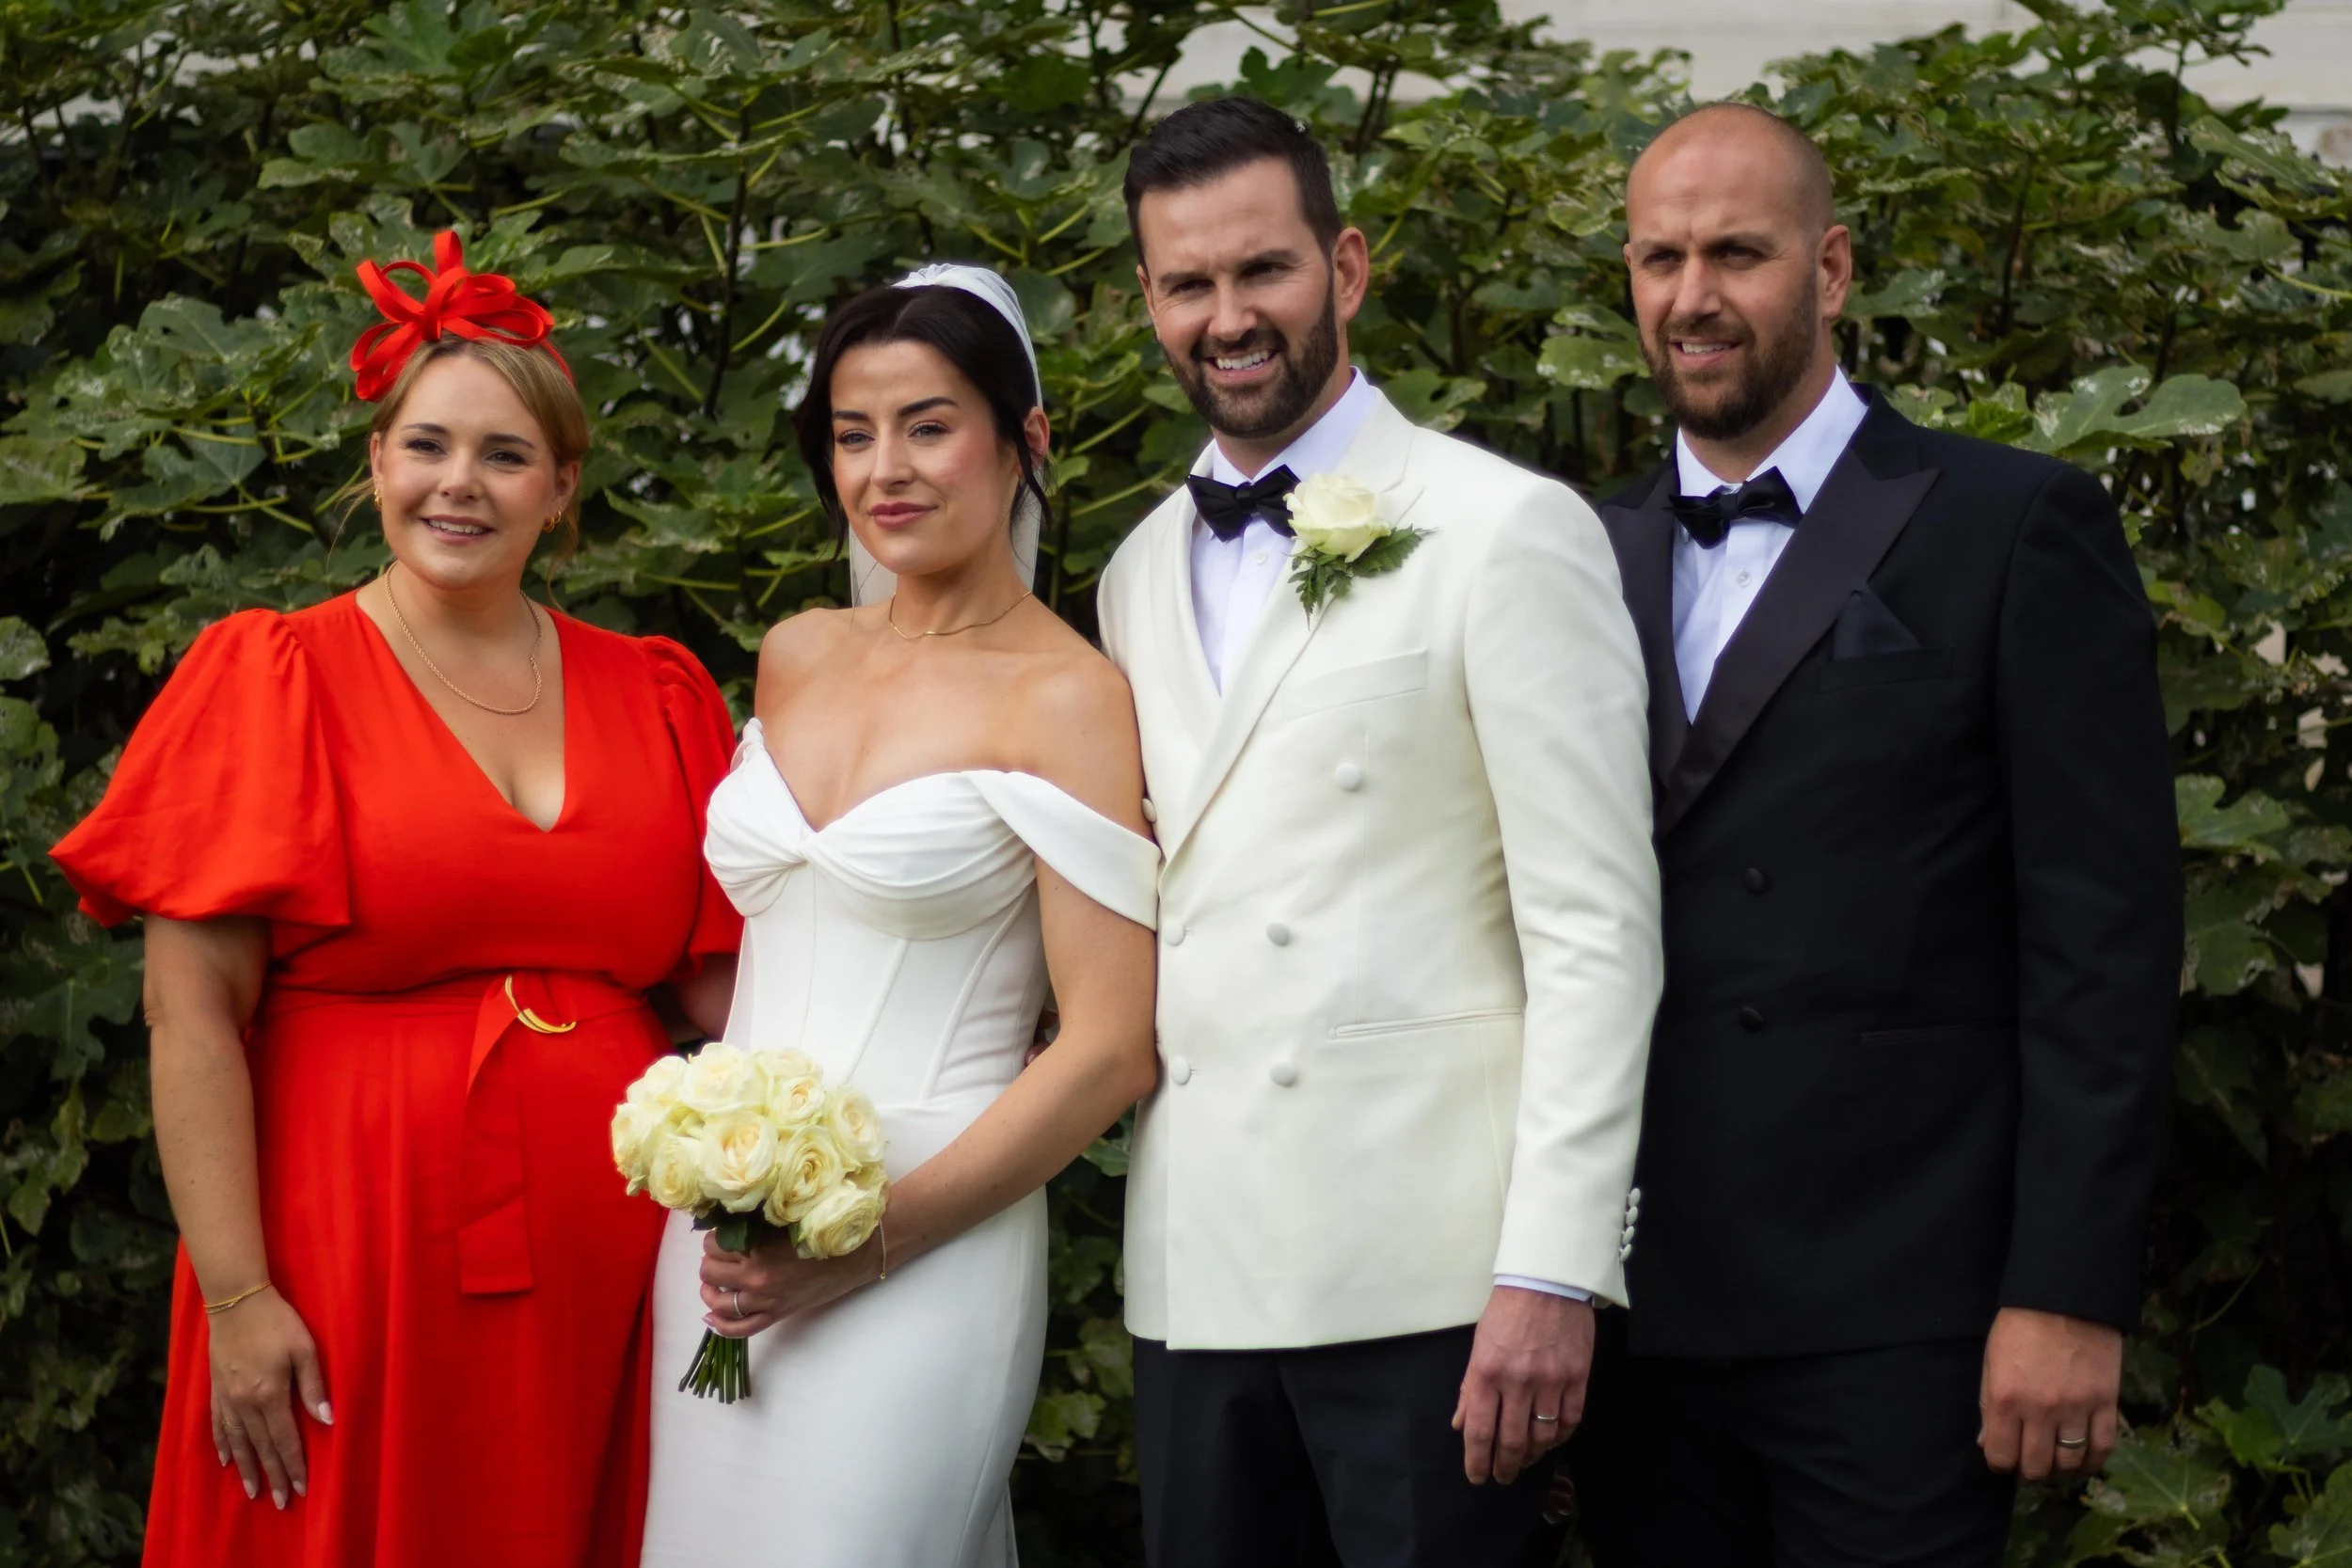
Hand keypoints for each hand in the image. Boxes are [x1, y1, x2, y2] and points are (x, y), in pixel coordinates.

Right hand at [206, 1286, 331, 1508]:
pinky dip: (223, 1445)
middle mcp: (245, 1403)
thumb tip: (327, 1421)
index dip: (293, 1465)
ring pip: (237, 1442)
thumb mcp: (304, 1348)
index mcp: (269, 1395)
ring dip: (246, 1468)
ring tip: (253, 1491)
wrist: (236, 1301)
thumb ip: (314, 1386)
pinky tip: (226, 1459)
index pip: (284, 1440)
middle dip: (273, 1475)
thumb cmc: (277, 1322)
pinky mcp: (216, 1389)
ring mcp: (226, 1398)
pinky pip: (218, 1425)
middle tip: (281, 1502)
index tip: (301, 1489)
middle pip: (261, 1447)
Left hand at [698, 1228, 879, 1337]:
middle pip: (709, 1270)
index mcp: (757, 1248)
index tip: (722, 1234)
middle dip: (711, 1260)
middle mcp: (755, 1276)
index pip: (713, 1243)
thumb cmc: (823, 1230)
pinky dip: (720, 1325)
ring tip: (714, 1281)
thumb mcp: (785, 1221)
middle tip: (721, 1254)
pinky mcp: (775, 1314)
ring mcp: (764, 1299)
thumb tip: (726, 1222)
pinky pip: (739, 1329)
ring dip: (709, 1289)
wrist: (855, 1255)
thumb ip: (755, 1223)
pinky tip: (710, 1315)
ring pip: (717, 1300)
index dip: (714, 1237)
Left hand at [1453, 1286, 1594, 1485]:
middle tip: (1502, 1477)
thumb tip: (1460, 1424)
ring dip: (1532, 1455)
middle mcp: (1518, 1381)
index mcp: (1487, 1372)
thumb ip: (1469, 1388)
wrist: (1547, 1281)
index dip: (1476, 1461)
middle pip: (1511, 1441)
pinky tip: (1551, 1441)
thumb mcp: (1479, 1346)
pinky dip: (1560, 1437)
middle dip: (1505, 1466)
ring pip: (1543, 1437)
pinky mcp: (1578, 1377)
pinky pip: (1570, 1420)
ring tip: (1525, 1460)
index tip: (1477, 1476)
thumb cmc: (1507, 1311)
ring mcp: (1551, 1381)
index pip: (1479, 1431)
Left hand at [1979, 1306, 2122, 1481]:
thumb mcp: (1991, 1361)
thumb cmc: (2020, 1325)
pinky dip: (2093, 1462)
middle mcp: (2040, 1410)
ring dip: (2060, 1471)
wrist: (2065, 1298)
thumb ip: (1987, 1405)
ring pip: (2069, 1463)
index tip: (2003, 1459)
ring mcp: (2076, 1408)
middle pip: (2036, 1466)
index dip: (2000, 1464)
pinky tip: (2083, 1462)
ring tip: (2055, 1464)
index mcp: (2005, 1398)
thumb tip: (1985, 1443)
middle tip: (2030, 1465)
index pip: (2000, 1455)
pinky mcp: (2106, 1403)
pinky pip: (2102, 1447)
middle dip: (2029, 1472)